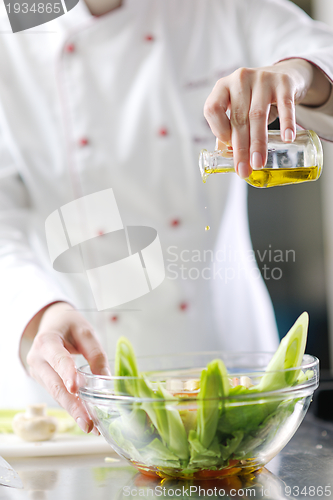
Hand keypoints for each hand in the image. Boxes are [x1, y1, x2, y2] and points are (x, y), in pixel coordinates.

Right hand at [26, 302, 110, 433]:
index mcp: (46, 341)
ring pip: (56, 394)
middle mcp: (37, 359)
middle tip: (88, 422)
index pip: (58, 359)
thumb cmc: (68, 325)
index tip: (76, 388)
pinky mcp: (44, 381)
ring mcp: (38, 373)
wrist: (52, 324)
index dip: (67, 373)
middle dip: (72, 405)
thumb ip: (94, 352)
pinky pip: (58, 394)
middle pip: (55, 385)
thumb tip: (105, 377)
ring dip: (74, 410)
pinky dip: (72, 406)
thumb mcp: (85, 331)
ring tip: (90, 425)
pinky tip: (85, 417)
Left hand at [204, 59, 330, 177]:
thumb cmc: (254, 99)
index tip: (228, 147)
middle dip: (241, 148)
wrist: (284, 76)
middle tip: (244, 169)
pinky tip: (287, 138)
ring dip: (258, 142)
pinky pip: (285, 105)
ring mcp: (262, 78)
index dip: (218, 130)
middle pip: (238, 118)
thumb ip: (230, 130)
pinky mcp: (284, 82)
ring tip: (258, 162)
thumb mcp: (238, 109)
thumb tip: (227, 158)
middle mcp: (239, 79)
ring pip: (258, 115)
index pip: (212, 109)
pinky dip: (286, 123)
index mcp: (222, 87)